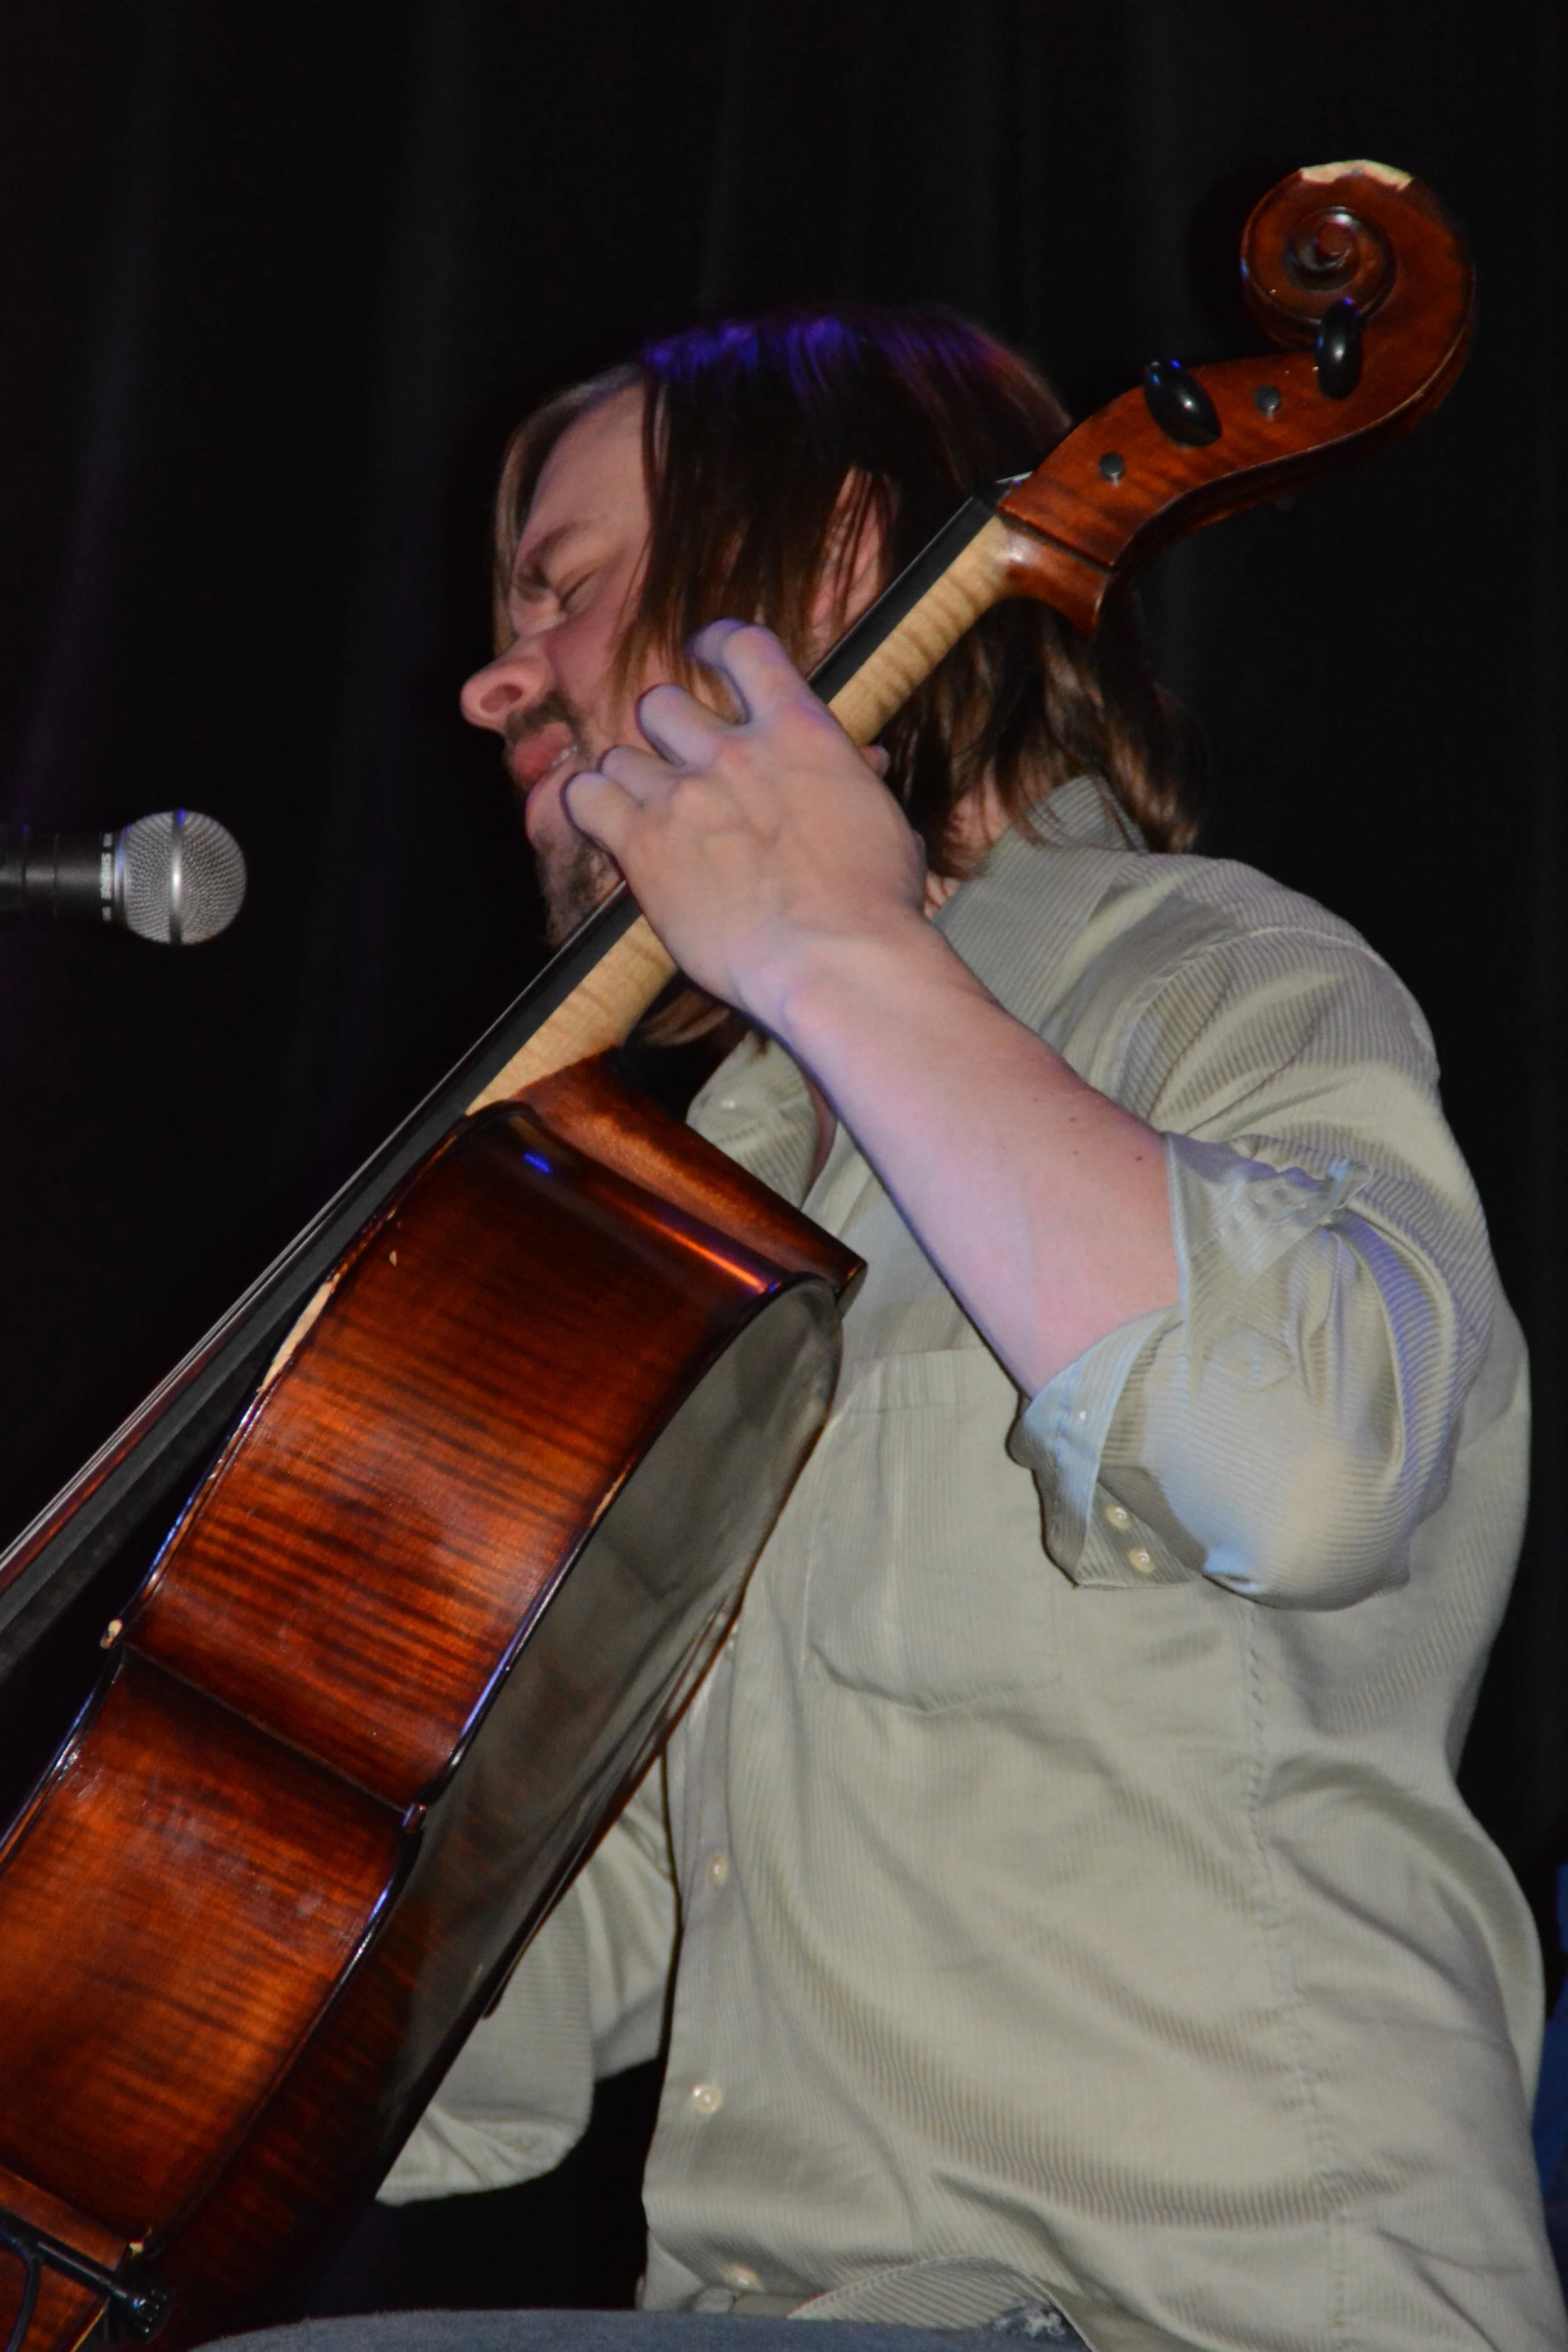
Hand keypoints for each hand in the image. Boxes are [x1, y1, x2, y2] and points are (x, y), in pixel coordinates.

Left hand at [561, 621, 924, 1037]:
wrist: (834, 958)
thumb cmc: (873, 903)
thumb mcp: (880, 822)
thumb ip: (851, 780)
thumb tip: (864, 761)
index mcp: (799, 730)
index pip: (743, 648)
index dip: (715, 644)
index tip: (703, 651)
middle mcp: (733, 750)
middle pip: (663, 705)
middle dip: (665, 734)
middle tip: (676, 768)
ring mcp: (682, 794)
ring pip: (620, 754)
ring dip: (628, 781)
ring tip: (642, 813)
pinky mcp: (643, 844)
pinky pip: (587, 799)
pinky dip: (589, 808)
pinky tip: (605, 828)